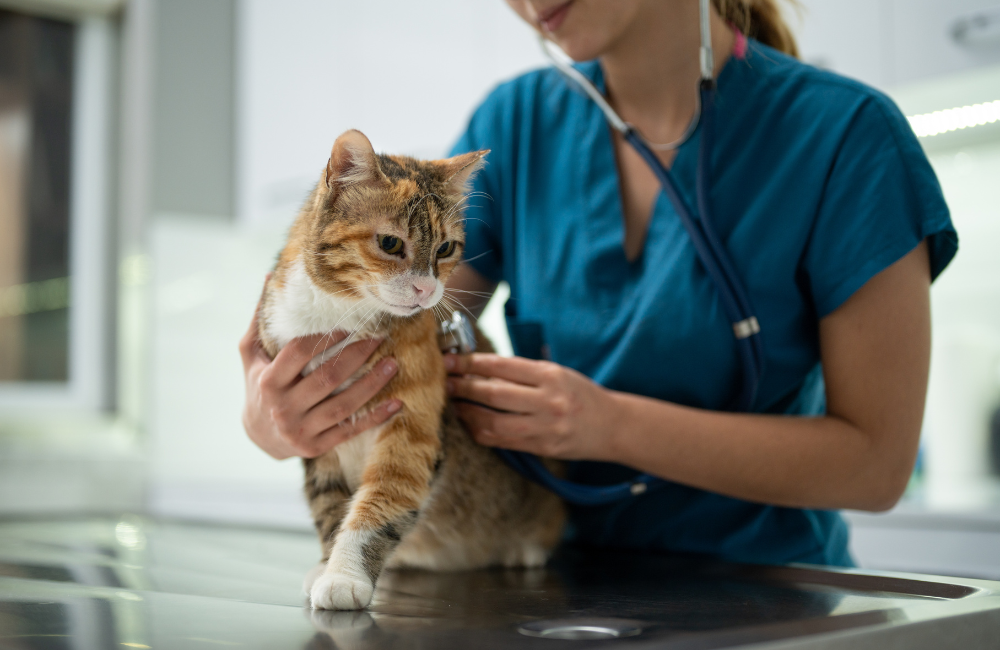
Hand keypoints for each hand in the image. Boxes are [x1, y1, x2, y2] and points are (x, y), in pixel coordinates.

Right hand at [239, 291, 400, 459]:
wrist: (257, 436)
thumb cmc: (258, 385)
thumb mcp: (251, 354)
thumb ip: (260, 320)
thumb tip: (270, 276)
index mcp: (268, 381)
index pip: (299, 353)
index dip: (325, 337)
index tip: (349, 322)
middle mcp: (283, 408)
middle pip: (326, 378)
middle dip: (357, 356)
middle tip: (381, 337)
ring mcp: (300, 430)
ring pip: (343, 405)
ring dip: (372, 385)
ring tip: (393, 364)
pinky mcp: (316, 447)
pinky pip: (350, 431)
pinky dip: (375, 418)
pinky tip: (397, 404)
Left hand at [443, 353, 619, 459]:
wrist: (613, 426)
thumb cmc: (581, 395)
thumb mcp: (558, 373)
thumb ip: (523, 372)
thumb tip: (479, 368)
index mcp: (551, 376)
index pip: (502, 366)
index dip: (471, 364)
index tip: (450, 360)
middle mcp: (548, 401)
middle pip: (493, 394)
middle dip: (463, 387)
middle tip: (443, 382)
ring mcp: (544, 427)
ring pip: (493, 422)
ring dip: (467, 413)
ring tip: (453, 404)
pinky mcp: (541, 447)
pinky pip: (501, 441)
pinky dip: (481, 431)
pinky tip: (471, 422)